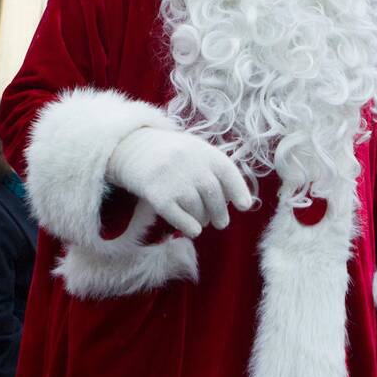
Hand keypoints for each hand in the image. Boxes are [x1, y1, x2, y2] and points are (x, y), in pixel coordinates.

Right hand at [107, 127, 252, 237]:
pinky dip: (190, 227)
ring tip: (203, 221)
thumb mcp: (194, 150)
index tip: (244, 206)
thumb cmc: (169, 153)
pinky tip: (192, 229)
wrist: (131, 147)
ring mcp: (175, 180)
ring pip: (199, 210)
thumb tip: (238, 198)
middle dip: (220, 213)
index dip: (239, 191)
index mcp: (203, 152)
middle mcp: (191, 165)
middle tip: (221, 222)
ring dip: (204, 220)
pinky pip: (181, 219)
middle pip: (215, 197)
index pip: (228, 173)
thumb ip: (214, 169)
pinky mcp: (158, 196)